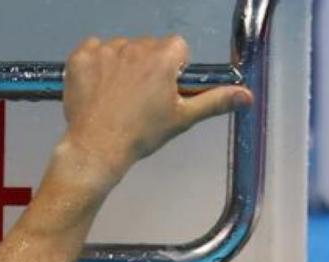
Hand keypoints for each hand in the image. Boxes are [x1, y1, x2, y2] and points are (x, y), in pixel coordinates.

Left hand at [60, 35, 252, 189]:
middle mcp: (135, 46)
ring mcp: (105, 50)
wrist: (96, 148)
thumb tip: (247, 96)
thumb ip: (215, 101)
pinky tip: (97, 88)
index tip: (163, 89)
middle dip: (146, 66)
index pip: (177, 48)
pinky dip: (95, 64)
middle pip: (148, 47)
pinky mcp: (80, 58)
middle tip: (138, 98)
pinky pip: (92, 49)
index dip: (173, 68)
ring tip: (116, 96)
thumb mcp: (182, 118)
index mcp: (164, 57)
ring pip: (120, 48)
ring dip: (121, 65)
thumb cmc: (142, 134)